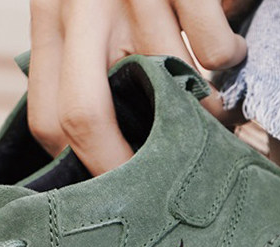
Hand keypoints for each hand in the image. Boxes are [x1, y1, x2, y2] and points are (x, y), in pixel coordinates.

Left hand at [27, 0, 248, 175]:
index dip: (87, 168)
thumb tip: (97, 156)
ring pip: (164, 84)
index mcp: (51, 24)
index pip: (52, 123)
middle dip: (124, 163)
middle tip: (160, 183)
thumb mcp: (81, 16)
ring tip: (208, 108)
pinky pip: (213, 49)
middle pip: (84, 116)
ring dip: (196, 111)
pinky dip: (227, 60)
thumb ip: (78, 77)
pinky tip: (225, 51)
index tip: (118, 195)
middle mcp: (80, 8)